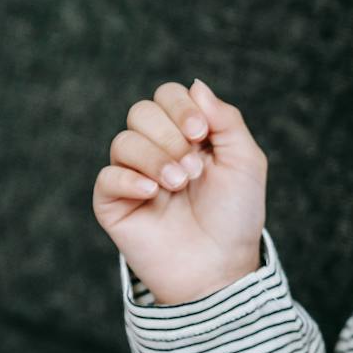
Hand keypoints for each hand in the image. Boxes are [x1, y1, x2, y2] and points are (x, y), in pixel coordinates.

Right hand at [93, 80, 267, 304]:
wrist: (220, 267)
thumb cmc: (235, 215)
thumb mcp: (245, 162)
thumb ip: (226, 120)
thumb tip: (197, 86)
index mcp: (186, 135)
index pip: (168, 95)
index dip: (180, 106)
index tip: (200, 133)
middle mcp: (156, 150)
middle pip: (141, 111)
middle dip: (169, 134)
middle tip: (193, 168)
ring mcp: (132, 175)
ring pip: (123, 141)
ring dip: (156, 159)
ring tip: (179, 184)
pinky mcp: (113, 203)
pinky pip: (107, 176)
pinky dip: (130, 180)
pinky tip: (153, 194)